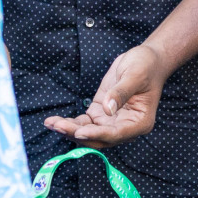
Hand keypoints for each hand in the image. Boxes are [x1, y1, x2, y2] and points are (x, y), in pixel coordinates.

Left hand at [43, 43, 166, 147]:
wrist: (146, 59)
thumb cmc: (146, 66)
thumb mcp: (135, 75)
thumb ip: (121, 92)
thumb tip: (107, 109)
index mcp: (139, 122)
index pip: (116, 134)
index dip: (97, 135)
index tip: (79, 132)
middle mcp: (125, 127)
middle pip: (99, 138)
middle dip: (77, 134)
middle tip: (57, 126)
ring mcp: (111, 121)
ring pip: (89, 133)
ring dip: (70, 130)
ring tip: (50, 123)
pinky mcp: (101, 113)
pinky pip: (84, 123)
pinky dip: (71, 123)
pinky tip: (55, 121)